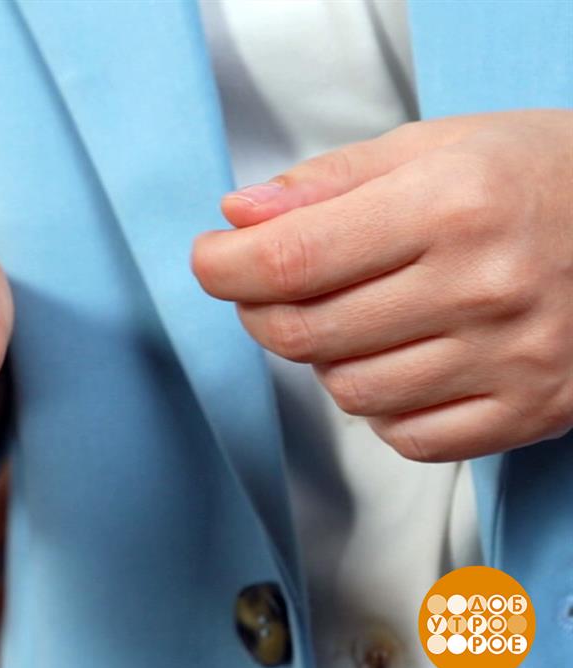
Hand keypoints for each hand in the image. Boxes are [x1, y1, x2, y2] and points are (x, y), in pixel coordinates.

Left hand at [192, 110, 572, 461]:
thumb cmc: (544, 174)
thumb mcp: (437, 145)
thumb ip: (329, 181)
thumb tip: (240, 215)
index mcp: (451, 205)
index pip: (291, 259)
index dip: (225, 267)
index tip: (212, 261)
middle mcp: (482, 286)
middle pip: (305, 333)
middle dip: (260, 311)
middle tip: (269, 287)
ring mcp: (511, 358)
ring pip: (349, 391)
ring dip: (325, 359)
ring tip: (354, 319)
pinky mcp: (531, 411)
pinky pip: (410, 438)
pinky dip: (384, 409)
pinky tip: (402, 363)